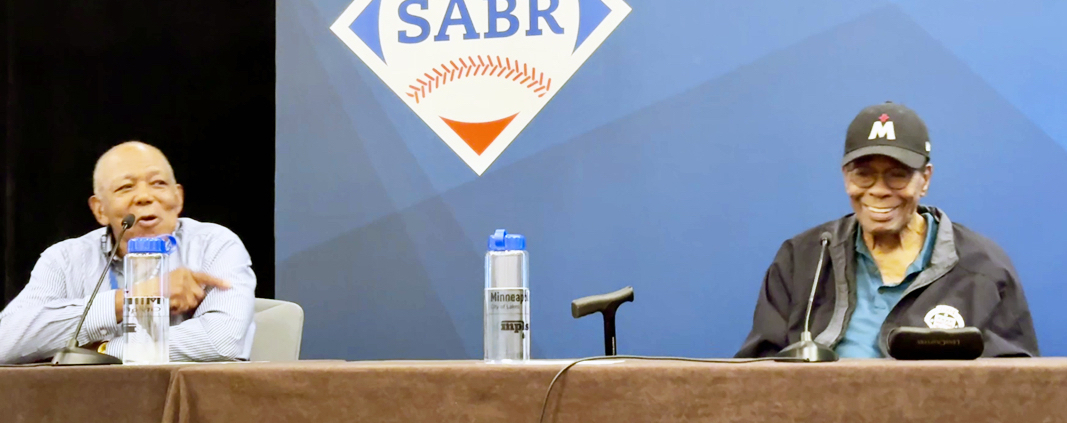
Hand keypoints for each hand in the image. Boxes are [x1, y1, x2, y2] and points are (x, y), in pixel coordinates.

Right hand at [117, 268, 231, 317]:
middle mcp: (185, 276)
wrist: (136, 294)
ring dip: (183, 306)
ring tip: (169, 302)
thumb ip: (186, 285)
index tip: (230, 285)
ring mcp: (182, 285)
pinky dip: (177, 309)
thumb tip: (199, 295)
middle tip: (176, 301)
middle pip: (200, 294)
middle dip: (191, 301)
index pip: (205, 276)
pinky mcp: (177, 293)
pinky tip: (167, 305)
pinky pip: (184, 306)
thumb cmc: (152, 290)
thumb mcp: (171, 281)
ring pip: (193, 302)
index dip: (218, 282)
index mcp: (184, 271)